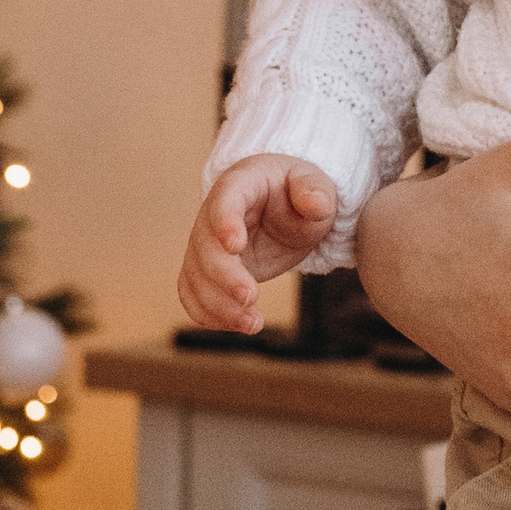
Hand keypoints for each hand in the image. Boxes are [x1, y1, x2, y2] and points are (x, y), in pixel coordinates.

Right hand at [179, 157, 341, 331]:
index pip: (224, 202)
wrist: (283, 208)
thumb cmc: (295, 191)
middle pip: (205, 248)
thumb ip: (314, 191)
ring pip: (195, 277)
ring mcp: (205, 246)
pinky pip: (193, 294)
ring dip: (218, 305)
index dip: (225, 223)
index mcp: (238, 186)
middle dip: (224, 276)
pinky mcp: (208, 271)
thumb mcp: (313, 183)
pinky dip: (208, 315)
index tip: (236, 245)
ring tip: (253, 324)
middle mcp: (212, 216)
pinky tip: (238, 326)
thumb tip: (317, 205)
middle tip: (250, 298)